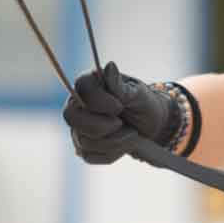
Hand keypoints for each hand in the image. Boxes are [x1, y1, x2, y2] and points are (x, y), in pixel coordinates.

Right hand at [61, 61, 178, 165]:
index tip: (120, 107)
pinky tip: (122, 143)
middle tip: (121, 123)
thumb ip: (120, 85)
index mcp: (90, 84)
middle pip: (72, 118)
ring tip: (130, 133)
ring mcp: (78, 127)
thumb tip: (109, 66)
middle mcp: (78, 104)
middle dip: (101, 126)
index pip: (81, 90)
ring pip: (84, 141)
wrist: (151, 126)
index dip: (100, 103)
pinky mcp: (84, 146)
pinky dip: (111, 153)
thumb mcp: (137, 93)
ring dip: (113, 142)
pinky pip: (90, 156)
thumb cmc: (143, 104)